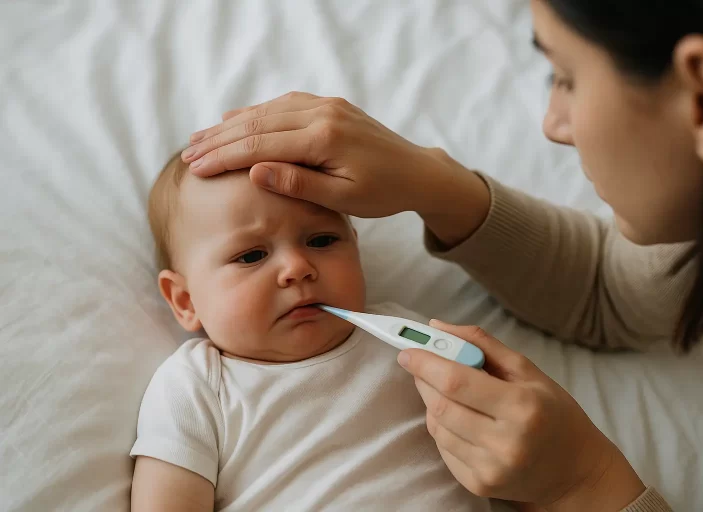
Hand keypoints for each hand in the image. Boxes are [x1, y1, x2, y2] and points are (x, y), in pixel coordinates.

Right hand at [183, 92, 489, 244]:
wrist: (417, 172)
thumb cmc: (384, 193)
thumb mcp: (344, 199)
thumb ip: (299, 183)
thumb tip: (254, 172)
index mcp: (325, 139)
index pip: (261, 145)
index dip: (224, 156)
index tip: (195, 167)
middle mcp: (323, 114)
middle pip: (258, 123)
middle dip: (219, 139)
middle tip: (187, 153)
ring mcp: (327, 106)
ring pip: (268, 110)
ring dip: (233, 124)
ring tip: (202, 138)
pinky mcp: (330, 106)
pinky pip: (285, 105)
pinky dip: (258, 114)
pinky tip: (237, 120)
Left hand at [397, 320, 646, 510]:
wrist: (573, 472)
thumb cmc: (552, 413)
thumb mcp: (528, 371)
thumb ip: (482, 344)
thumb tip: (437, 326)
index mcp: (523, 406)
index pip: (457, 381)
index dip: (426, 363)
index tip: (407, 350)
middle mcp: (507, 442)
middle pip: (441, 405)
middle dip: (424, 380)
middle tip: (421, 364)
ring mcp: (491, 469)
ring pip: (437, 427)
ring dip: (432, 403)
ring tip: (449, 392)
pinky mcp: (479, 485)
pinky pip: (442, 449)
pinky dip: (442, 428)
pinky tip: (460, 420)